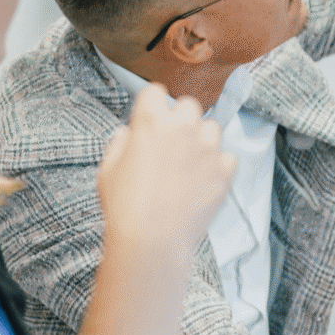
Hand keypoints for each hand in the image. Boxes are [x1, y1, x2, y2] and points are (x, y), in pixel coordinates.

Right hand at [96, 85, 235, 260]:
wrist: (151, 243)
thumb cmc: (123, 207)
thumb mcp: (107, 169)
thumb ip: (120, 143)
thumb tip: (130, 133)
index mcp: (150, 122)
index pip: (155, 92)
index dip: (152, 105)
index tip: (152, 117)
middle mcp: (182, 128)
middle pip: (188, 105)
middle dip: (180, 119)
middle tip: (171, 143)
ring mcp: (207, 149)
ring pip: (212, 128)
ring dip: (202, 140)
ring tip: (188, 164)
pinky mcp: (224, 172)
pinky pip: (227, 157)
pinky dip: (217, 166)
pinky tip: (201, 182)